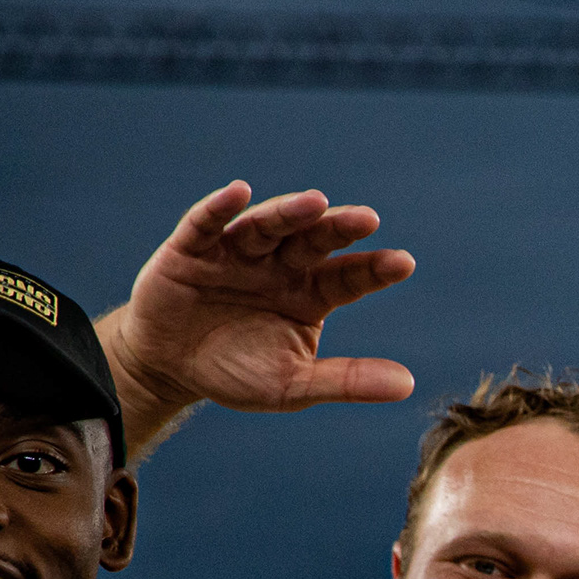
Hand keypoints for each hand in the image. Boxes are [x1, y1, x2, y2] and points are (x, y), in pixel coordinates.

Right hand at [93, 181, 418, 435]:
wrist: (171, 367)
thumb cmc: (238, 372)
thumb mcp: (294, 385)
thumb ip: (347, 381)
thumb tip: (407, 385)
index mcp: (309, 294)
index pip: (347, 277)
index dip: (373, 269)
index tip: (403, 263)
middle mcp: (278, 266)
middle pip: (312, 241)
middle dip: (337, 228)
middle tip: (368, 219)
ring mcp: (235, 254)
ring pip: (265, 226)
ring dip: (288, 213)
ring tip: (314, 203)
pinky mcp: (190, 250)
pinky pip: (205, 224)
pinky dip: (219, 208)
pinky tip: (238, 192)